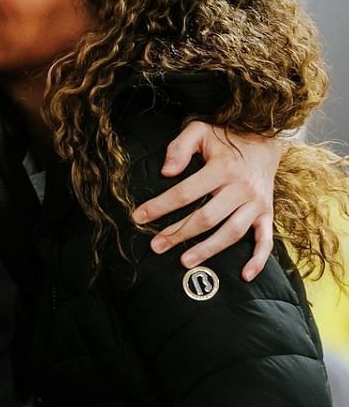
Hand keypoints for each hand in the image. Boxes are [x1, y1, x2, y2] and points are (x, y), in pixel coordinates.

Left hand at [132, 121, 278, 278]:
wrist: (266, 138)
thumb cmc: (226, 136)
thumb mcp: (199, 130)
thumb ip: (179, 147)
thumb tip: (166, 172)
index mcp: (222, 169)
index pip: (185, 193)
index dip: (160, 206)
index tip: (139, 216)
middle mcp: (241, 188)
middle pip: (206, 218)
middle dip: (178, 234)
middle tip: (156, 246)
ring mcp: (257, 203)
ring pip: (231, 233)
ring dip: (208, 250)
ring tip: (184, 261)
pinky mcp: (267, 212)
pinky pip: (266, 239)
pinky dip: (258, 259)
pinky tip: (245, 275)